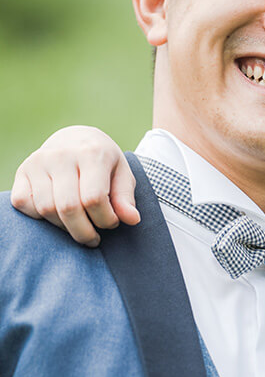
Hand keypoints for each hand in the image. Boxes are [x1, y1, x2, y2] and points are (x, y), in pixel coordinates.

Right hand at [10, 126, 138, 246]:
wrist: (74, 138)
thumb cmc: (103, 162)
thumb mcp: (122, 174)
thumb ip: (125, 198)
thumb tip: (132, 220)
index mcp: (91, 154)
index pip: (94, 199)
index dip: (105, 220)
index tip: (112, 223)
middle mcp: (61, 155)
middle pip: (68, 207)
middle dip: (84, 232)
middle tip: (94, 238)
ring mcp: (37, 162)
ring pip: (46, 209)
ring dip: (64, 227)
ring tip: (79, 226)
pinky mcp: (21, 171)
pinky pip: (23, 203)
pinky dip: (39, 217)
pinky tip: (57, 215)